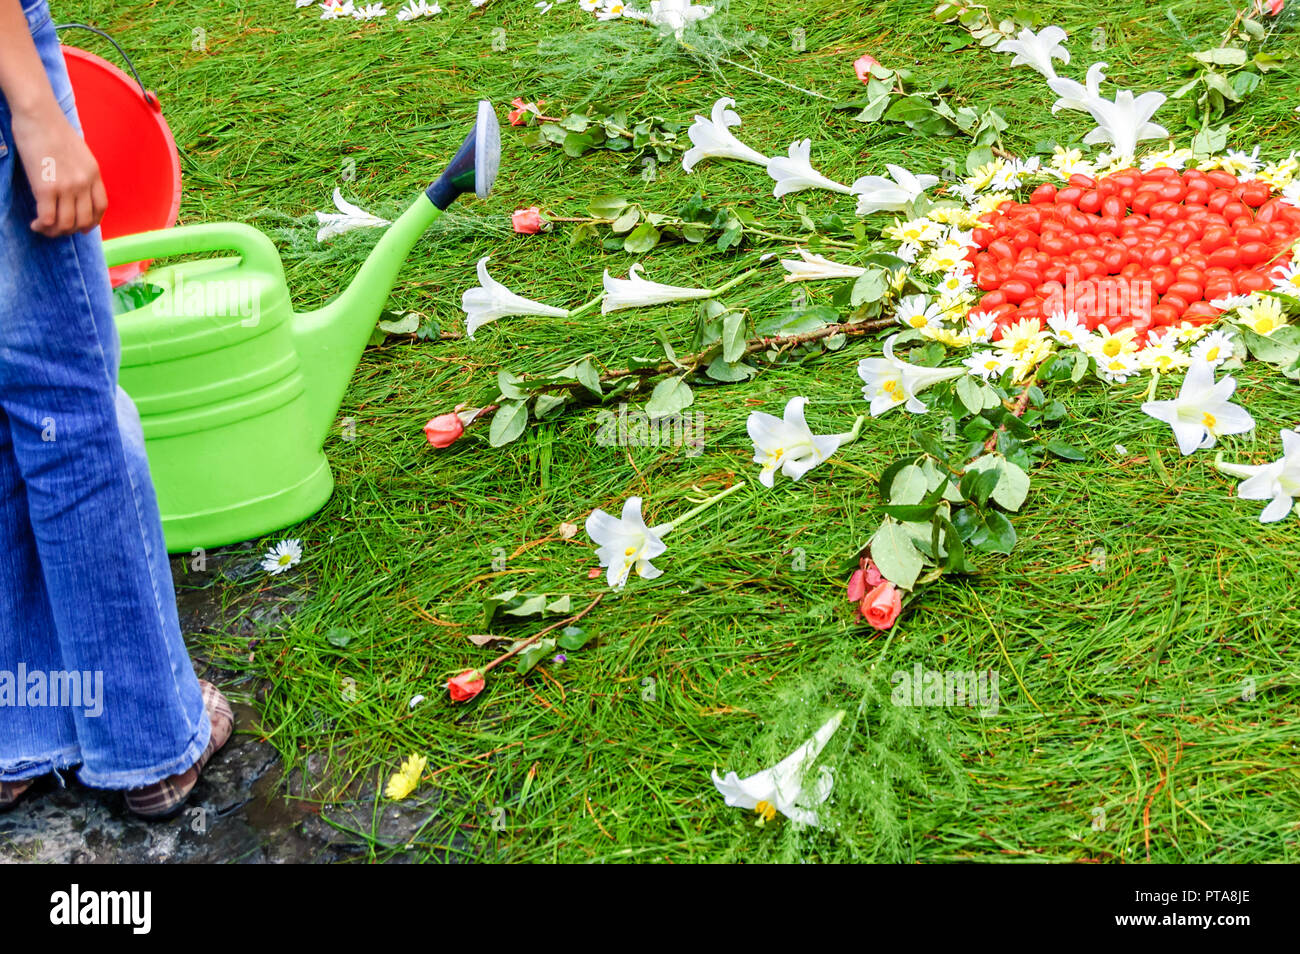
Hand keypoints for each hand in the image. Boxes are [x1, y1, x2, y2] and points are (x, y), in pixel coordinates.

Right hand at [9, 101, 108, 236]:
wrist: (38, 114)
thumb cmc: (53, 128)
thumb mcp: (79, 152)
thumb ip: (81, 171)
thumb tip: (75, 188)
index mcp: (94, 174)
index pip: (101, 207)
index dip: (92, 222)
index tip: (82, 227)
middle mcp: (84, 183)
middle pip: (84, 220)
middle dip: (71, 230)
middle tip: (57, 229)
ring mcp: (66, 187)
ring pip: (66, 223)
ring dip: (55, 231)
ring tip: (44, 227)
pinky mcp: (46, 187)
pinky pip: (48, 218)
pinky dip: (42, 226)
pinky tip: (36, 224)